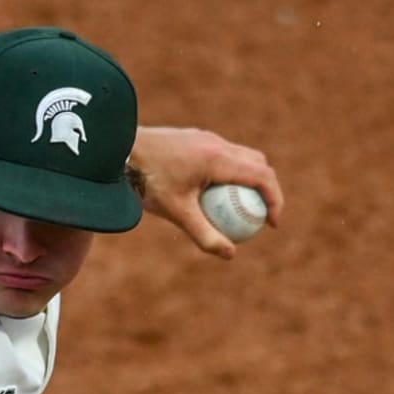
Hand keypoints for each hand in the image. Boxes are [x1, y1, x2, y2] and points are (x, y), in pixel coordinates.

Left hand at [130, 126, 283, 258]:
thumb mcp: (176, 213)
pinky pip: (222, 156)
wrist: (118, 152)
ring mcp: (205, 138)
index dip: (275, 199)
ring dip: (249, 179)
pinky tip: (212, 196)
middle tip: (261, 215)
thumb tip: (230, 254)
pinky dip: (229, 173)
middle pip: (257, 163)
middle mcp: (216, 143)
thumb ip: (204, 234)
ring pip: (240, 156)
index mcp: (218, 158)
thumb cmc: (147, 183)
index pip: (262, 176)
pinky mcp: (194, 138)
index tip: (272, 223)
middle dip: (267, 188)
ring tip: (239, 208)